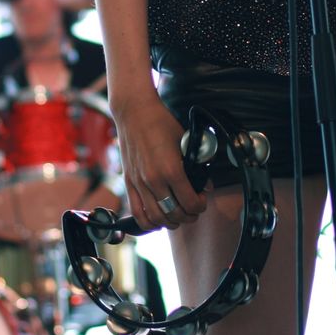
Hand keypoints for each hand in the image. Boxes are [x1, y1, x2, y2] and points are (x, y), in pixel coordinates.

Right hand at [111, 90, 206, 230]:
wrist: (135, 112)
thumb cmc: (161, 123)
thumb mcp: (185, 142)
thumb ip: (197, 165)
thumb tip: (206, 185)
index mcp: (171, 170)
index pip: (190, 203)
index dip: (200, 206)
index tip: (202, 200)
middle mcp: (154, 180)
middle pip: (175, 214)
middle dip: (188, 216)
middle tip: (193, 209)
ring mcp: (140, 183)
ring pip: (157, 218)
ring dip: (170, 222)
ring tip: (178, 216)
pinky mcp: (129, 183)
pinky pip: (137, 213)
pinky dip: (148, 222)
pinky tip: (157, 219)